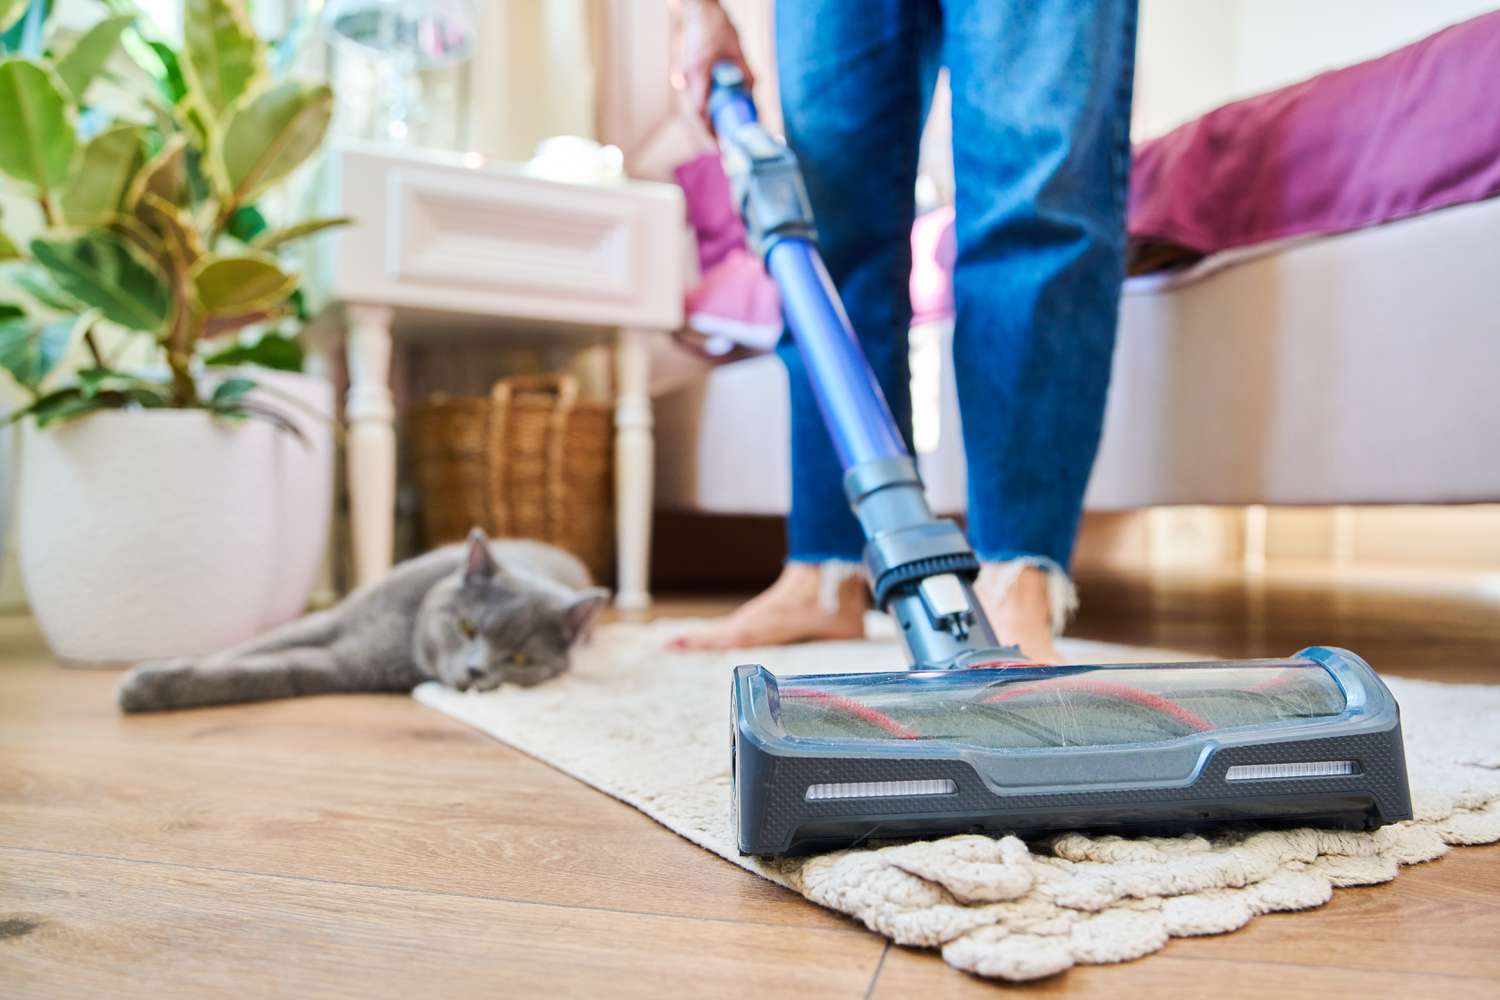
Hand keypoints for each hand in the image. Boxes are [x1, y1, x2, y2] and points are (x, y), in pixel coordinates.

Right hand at [675, 0, 753, 130]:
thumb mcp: (736, 49)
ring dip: (713, 117)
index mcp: (698, 73)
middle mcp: (689, 77)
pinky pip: (699, 94)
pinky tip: (723, 108)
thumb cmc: (715, 25)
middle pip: (700, 112)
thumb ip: (745, 72)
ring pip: (699, 104)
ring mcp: (687, 75)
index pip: (700, 111)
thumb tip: (755, 92)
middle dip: (713, 129)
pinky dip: (710, 104)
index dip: (710, 131)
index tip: (721, 145)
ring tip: (728, 128)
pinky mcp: (691, 72)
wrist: (698, 8)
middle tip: (729, 142)